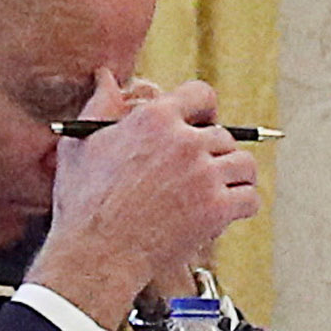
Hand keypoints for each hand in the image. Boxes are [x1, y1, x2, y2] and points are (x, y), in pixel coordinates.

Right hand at [28, 74, 257, 330]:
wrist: (95, 254)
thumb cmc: (83, 203)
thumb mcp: (79, 144)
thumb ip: (99, 105)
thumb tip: (105, 76)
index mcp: (154, 118)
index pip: (202, 95)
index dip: (204, 111)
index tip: (202, 124)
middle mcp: (184, 141)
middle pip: (224, 135)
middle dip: (214, 153)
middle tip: (201, 173)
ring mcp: (204, 175)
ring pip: (244, 165)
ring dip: (235, 178)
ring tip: (219, 191)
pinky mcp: (216, 209)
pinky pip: (250, 198)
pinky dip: (242, 206)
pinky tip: (226, 212)